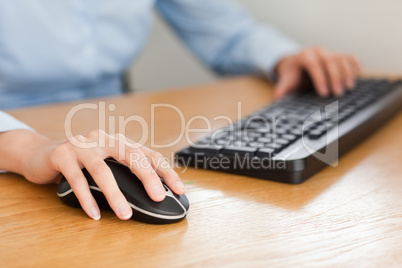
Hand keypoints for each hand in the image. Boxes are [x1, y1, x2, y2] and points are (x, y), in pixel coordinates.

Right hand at [0, 129, 184, 220]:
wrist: (40, 153)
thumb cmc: (81, 162)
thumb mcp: (107, 163)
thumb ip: (125, 172)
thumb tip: (152, 194)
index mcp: (119, 141)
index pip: (148, 154)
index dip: (165, 171)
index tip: (179, 188)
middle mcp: (103, 138)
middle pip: (131, 155)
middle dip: (148, 177)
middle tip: (158, 197)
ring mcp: (82, 145)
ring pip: (103, 169)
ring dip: (115, 194)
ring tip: (125, 214)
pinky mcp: (62, 154)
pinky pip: (76, 178)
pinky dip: (86, 198)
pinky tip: (94, 213)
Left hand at [274, 47, 360, 98]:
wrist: (297, 64)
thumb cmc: (293, 74)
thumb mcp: (286, 80)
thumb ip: (282, 88)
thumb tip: (277, 97)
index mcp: (304, 56)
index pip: (314, 65)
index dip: (320, 78)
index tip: (324, 93)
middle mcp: (317, 51)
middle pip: (329, 60)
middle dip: (334, 77)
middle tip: (337, 93)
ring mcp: (329, 51)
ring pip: (340, 58)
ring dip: (346, 73)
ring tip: (348, 88)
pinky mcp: (338, 54)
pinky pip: (348, 56)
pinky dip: (354, 62)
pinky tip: (358, 72)